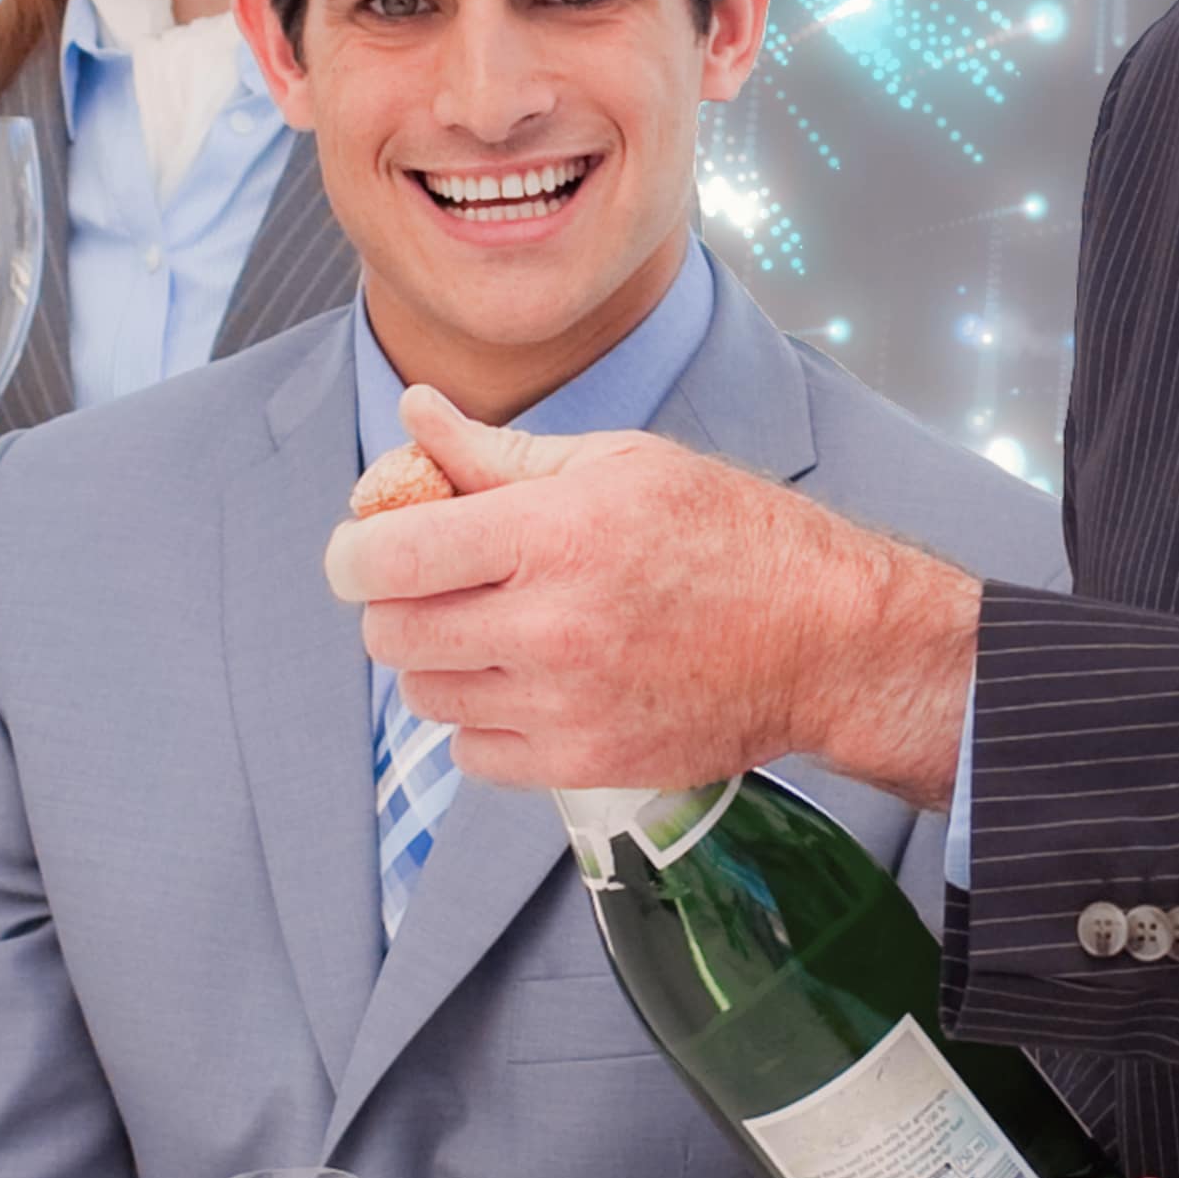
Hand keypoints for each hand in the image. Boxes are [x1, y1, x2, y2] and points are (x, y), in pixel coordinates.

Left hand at [325, 386, 981, 803]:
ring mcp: (564, 704)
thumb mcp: (619, 464)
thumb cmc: (731, 536)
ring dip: (442, 664)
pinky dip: (484, 723)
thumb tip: (415, 415)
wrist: (824, 637)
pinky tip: (529, 686)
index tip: (359, 551)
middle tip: (436, 588)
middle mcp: (549, 625)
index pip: (391, 556)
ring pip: (428, 696)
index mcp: (552, 534)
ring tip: (495, 632)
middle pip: (394, 634)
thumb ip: (500, 452)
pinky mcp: (584, 762)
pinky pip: (474, 754)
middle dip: (397, 605)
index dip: (353, 553)